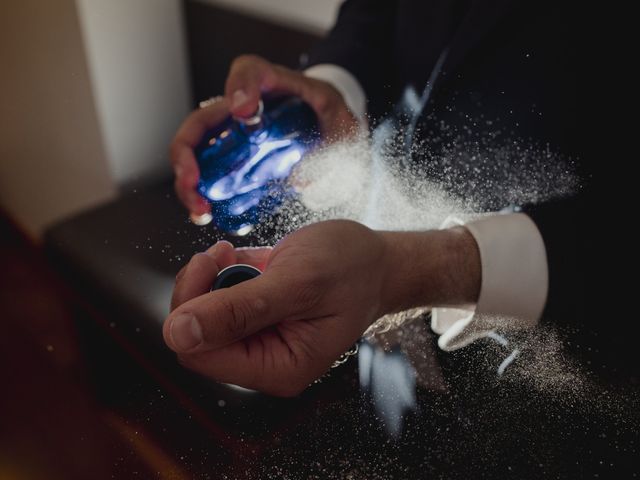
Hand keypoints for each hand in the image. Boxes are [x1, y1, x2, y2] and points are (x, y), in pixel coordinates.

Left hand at [163, 220, 480, 395]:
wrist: (373, 259)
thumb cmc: (351, 269)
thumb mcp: (298, 283)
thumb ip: (239, 310)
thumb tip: (178, 333)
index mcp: (278, 368)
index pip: (201, 355)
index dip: (192, 311)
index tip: (211, 264)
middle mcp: (263, 360)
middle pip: (195, 336)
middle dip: (200, 290)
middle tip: (223, 254)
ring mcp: (257, 339)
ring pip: (198, 316)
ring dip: (209, 278)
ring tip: (236, 254)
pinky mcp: (253, 317)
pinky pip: (212, 300)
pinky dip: (218, 273)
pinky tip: (242, 258)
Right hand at [170, 54, 358, 215]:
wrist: (327, 126)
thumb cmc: (330, 116)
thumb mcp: (340, 121)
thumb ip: (331, 144)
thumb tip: (299, 181)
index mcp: (270, 84)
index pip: (248, 71)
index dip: (240, 88)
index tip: (244, 111)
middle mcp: (240, 107)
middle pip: (198, 124)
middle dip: (187, 158)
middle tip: (195, 187)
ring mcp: (231, 135)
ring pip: (194, 154)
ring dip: (188, 184)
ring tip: (201, 211)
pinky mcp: (232, 159)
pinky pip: (207, 174)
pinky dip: (202, 196)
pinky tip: (209, 216)